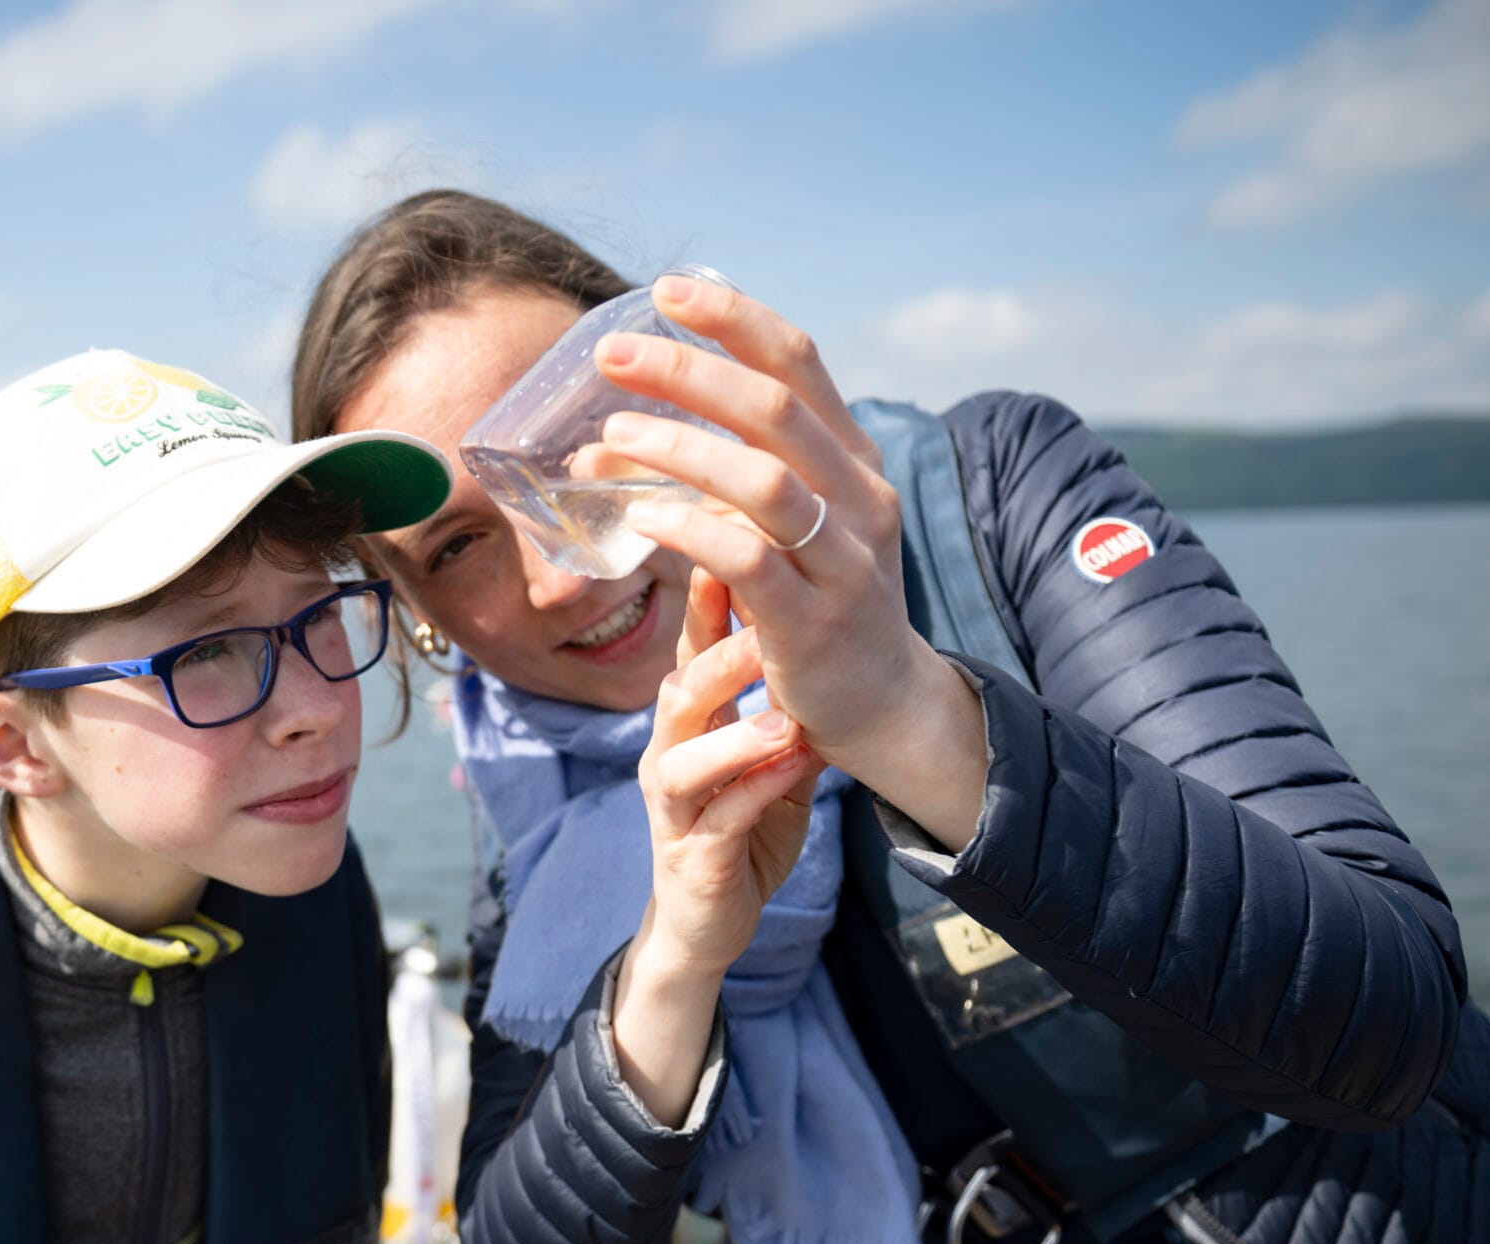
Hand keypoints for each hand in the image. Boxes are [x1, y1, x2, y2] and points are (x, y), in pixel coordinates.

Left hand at [579, 272, 986, 849]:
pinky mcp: (814, 623)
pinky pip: (749, 560)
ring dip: (679, 449)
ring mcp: (843, 561)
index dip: (734, 320)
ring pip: (763, 480)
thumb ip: (729, 475)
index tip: (667, 291)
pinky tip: (640, 516)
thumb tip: (624, 430)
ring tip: (610, 436)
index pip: (799, 363)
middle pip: (775, 409)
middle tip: (612, 354)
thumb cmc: (815, 605)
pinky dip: (690, 529)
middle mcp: (858, 498)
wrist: (879, 706)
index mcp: (850, 460)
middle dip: (689, 372)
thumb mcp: (787, 526)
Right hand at [636, 568, 824, 979]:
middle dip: (719, 655)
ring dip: (735, 732)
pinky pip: (721, 818)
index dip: (711, 603)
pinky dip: (756, 792)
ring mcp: (674, 809)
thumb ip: (784, 706)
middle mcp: (668, 756)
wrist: (706, 924)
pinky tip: (794, 770)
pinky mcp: (693, 857)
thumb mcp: (768, 760)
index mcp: (687, 726)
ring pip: (684, 757)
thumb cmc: (740, 830)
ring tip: (783, 714)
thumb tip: (818, 639)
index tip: (744, 549)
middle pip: (680, 691)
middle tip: (766, 620)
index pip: (694, 652)